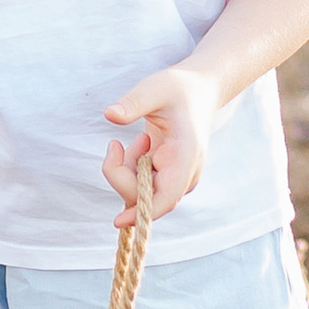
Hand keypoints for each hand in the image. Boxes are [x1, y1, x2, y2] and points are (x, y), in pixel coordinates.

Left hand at [101, 65, 215, 229]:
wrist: (199, 92)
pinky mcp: (167, 177)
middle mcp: (184, 174)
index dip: (143, 212)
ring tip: (139, 138)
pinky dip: (131, 168)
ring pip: (140, 193)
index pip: (166, 197)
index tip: (118, 220)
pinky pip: (141, 185)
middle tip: (115, 144)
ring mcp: (176, 178)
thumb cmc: (178, 89)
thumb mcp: (155, 88)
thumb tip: (109, 114)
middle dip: (121, 175)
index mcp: (186, 156)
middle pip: (145, 197)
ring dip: (127, 170)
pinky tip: (141, 143)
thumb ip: (134, 102)